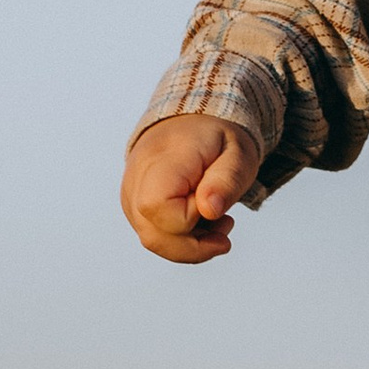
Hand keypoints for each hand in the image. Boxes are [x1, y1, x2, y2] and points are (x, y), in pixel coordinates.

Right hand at [123, 117, 261, 262]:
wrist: (193, 124)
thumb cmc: (217, 140)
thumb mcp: (238, 153)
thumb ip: (227, 180)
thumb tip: (210, 210)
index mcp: (161, 160)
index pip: (160, 208)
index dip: (193, 216)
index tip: (213, 200)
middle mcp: (136, 179)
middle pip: (153, 235)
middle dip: (196, 245)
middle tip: (226, 224)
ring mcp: (130, 195)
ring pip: (153, 240)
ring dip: (191, 244)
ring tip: (217, 221)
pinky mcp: (134, 206)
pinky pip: (154, 235)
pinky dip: (181, 238)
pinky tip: (200, 220)